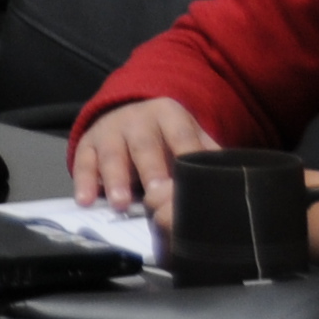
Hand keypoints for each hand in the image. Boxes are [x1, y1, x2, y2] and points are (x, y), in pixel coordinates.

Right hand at [70, 97, 216, 218]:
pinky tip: (87, 200)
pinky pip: (84, 162)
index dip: (185, 156)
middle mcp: (137, 119)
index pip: (180, 136)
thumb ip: (207, 155)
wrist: (129, 114)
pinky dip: (84, 182)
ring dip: (116, 180)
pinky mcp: (87, 143)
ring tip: (121, 204)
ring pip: (112, 154)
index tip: (188, 182)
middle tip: (156, 193)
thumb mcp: (190, 136)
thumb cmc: (166, 136)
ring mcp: (110, 130)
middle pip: (144, 144)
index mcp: (169, 114)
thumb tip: (234, 179)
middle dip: (150, 169)